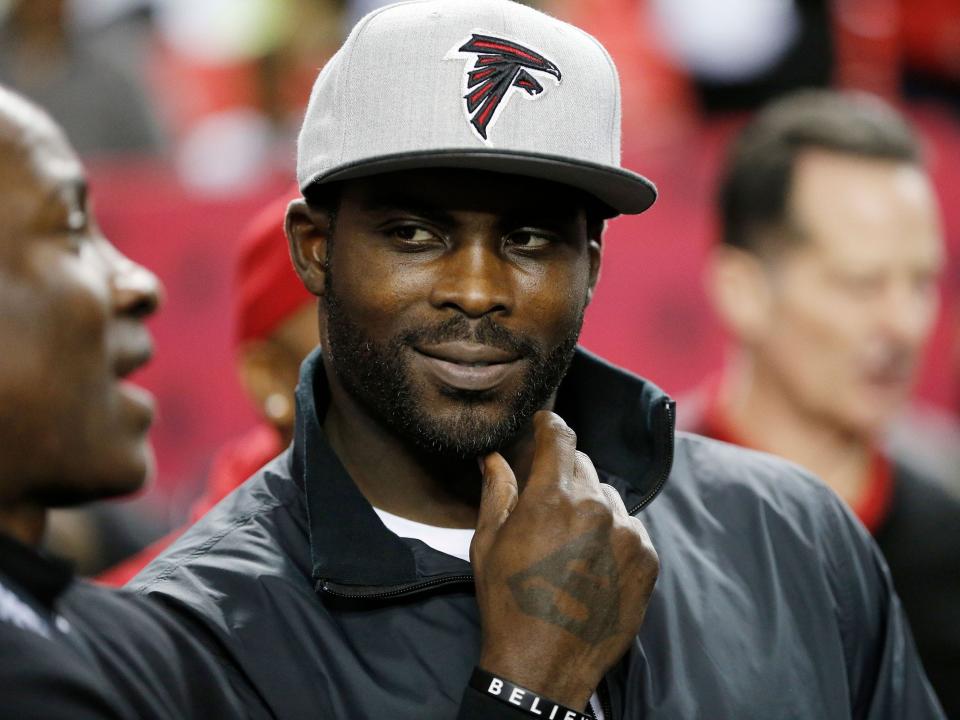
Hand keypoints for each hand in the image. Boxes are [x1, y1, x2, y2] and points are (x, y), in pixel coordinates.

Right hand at [470, 411, 658, 709]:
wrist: (544, 666)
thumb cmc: (508, 603)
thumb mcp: (488, 544)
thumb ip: (496, 491)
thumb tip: (493, 458)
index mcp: (552, 497)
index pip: (560, 436)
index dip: (550, 425)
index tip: (545, 425)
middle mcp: (596, 507)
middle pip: (584, 466)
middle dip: (565, 474)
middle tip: (548, 503)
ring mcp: (627, 533)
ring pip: (609, 497)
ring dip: (591, 506)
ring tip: (570, 544)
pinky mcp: (647, 559)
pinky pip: (631, 528)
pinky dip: (614, 534)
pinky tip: (592, 563)